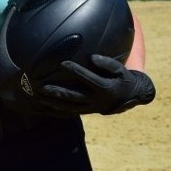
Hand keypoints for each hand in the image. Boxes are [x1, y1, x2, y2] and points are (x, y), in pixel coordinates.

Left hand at [38, 54, 155, 114]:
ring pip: (71, 107)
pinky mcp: (88, 111)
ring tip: (40, 98)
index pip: (87, 78)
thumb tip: (92, 57)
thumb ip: (107, 63)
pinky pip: (72, 112)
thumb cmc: (123, 78)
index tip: (62, 63)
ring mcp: (92, 108)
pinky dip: (59, 111)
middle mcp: (97, 100)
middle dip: (59, 92)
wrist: (130, 97)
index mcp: (105, 88)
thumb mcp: (120, 69)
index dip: (75, 71)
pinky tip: (47, 107)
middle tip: (43, 87)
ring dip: (55, 103)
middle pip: (75, 96)